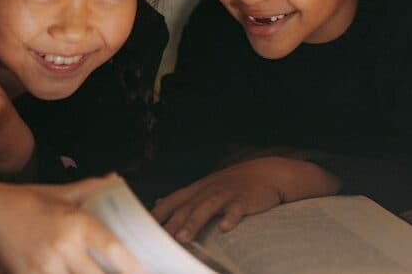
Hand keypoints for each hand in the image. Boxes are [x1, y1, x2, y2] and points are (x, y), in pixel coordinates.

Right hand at [0, 176, 147, 273]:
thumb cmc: (27, 202)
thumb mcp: (60, 193)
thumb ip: (90, 189)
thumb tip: (116, 180)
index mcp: (76, 223)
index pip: (111, 248)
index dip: (131, 264)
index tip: (143, 271)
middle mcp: (63, 247)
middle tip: (120, 273)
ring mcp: (45, 267)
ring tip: (91, 271)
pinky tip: (69, 273)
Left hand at [151, 157, 340, 241]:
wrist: (267, 173)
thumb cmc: (234, 184)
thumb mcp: (207, 187)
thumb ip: (185, 198)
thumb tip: (160, 205)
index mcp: (198, 189)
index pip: (172, 200)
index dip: (158, 213)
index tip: (144, 227)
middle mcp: (209, 190)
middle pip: (187, 207)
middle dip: (172, 223)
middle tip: (160, 239)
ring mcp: (227, 194)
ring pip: (207, 207)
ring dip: (194, 222)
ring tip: (183, 237)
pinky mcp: (245, 199)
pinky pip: (237, 209)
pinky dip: (231, 218)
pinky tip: (225, 228)